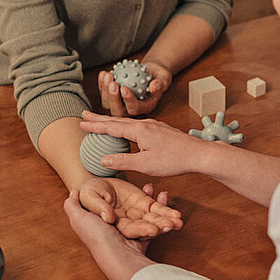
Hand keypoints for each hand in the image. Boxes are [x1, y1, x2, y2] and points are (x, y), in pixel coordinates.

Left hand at [64, 190, 155, 279]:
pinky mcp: (144, 240)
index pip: (122, 203)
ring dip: (160, 207)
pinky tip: (166, 205)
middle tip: (156, 188)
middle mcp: (122, 227)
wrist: (115, 256)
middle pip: (139, 210)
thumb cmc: (96, 236)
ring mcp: (134, 234)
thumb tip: (73, 192)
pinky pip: (156, 225)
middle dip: (148, 201)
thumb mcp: (79, 218)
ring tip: (164, 195)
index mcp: (109, 220)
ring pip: (150, 217)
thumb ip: (74, 205)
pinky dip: (163, 215)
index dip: (130, 193)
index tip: (140, 183)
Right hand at [77, 176, 182, 238]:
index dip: (142, 231)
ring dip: (167, 216)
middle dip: (161, 225)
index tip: (154, 230)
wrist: (95, 184)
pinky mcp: (143, 202)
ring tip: (178, 216)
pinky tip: (166, 195)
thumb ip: (98, 208)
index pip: (131, 231)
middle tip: (174, 224)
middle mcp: (129, 221)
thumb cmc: (89, 194)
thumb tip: (109, 217)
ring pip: (155, 216)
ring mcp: (137, 212)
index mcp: (116, 225)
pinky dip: (162, 201)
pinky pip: (155, 203)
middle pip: (147, 225)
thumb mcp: (89, 198)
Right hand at [80, 110, 210, 176]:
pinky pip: (136, 125)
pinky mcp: (159, 130)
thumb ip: (123, 161)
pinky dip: (124, 126)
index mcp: (140, 130)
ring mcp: (153, 125)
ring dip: (111, 121)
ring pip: (127, 122)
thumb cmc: (174, 160)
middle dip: (99, 118)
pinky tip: (126, 130)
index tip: (81, 122)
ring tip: (99, 121)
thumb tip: (103, 159)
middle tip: (83, 114)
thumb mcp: (146, 164)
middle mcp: (146, 124)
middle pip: (117, 120)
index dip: (95, 125)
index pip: (112, 127)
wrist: (198, 154)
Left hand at [97, 61, 170, 115]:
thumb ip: (160, 83)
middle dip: (113, 98)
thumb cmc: (158, 76)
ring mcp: (120, 104)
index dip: (128, 100)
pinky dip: (102, 84)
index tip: (124, 87)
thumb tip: (154, 87)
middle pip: (118, 111)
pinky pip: (104, 93)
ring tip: (108, 76)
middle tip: (113, 83)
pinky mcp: (113, 97)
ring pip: (108, 104)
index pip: (135, 108)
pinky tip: (103, 73)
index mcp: (144, 108)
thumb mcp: (164, 78)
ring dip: (105, 91)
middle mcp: (131, 109)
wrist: (150, 72)